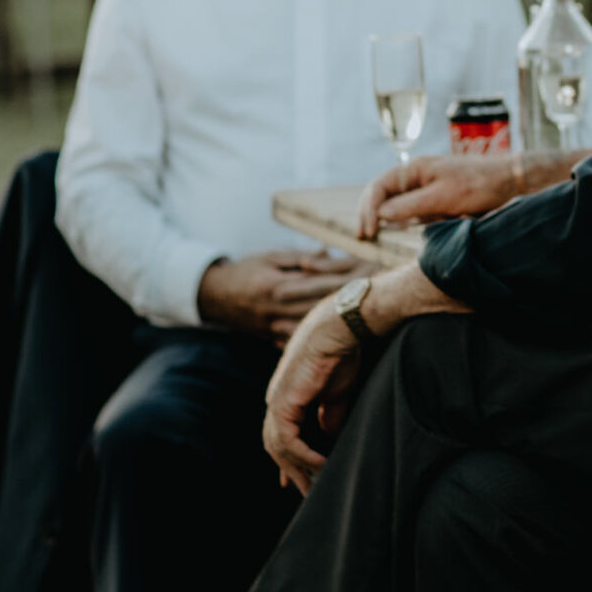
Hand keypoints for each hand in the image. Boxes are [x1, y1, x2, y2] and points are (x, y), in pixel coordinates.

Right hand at [197, 250, 360, 342]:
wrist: (212, 297)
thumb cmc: (244, 271)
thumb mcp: (269, 258)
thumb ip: (299, 257)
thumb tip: (328, 252)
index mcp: (280, 287)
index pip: (324, 282)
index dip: (350, 275)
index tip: (372, 265)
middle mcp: (280, 311)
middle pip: (327, 305)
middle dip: (354, 294)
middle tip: (379, 283)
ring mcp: (278, 328)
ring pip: (321, 325)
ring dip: (343, 314)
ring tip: (369, 304)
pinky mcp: (276, 339)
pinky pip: (306, 339)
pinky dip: (325, 333)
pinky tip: (345, 328)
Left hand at [260, 295, 365, 494]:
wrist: (341, 326)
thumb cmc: (343, 351)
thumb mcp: (337, 390)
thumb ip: (330, 413)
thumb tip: (328, 433)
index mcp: (288, 395)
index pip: (282, 433)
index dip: (290, 457)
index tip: (301, 477)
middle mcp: (277, 399)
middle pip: (276, 445)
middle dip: (292, 470)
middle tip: (307, 492)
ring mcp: (277, 401)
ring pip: (278, 447)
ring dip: (297, 468)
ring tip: (315, 485)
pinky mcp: (284, 403)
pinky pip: (287, 441)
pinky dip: (302, 456)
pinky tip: (321, 466)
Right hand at [356, 154, 519, 238]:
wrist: (509, 182)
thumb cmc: (478, 185)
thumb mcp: (443, 197)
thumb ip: (410, 206)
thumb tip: (381, 215)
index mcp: (414, 169)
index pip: (378, 186)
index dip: (368, 208)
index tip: (368, 231)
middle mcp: (416, 177)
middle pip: (381, 195)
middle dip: (369, 214)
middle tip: (364, 237)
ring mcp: (425, 188)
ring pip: (394, 204)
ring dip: (383, 219)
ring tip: (373, 237)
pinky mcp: (435, 201)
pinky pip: (412, 212)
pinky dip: (402, 223)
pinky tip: (397, 234)